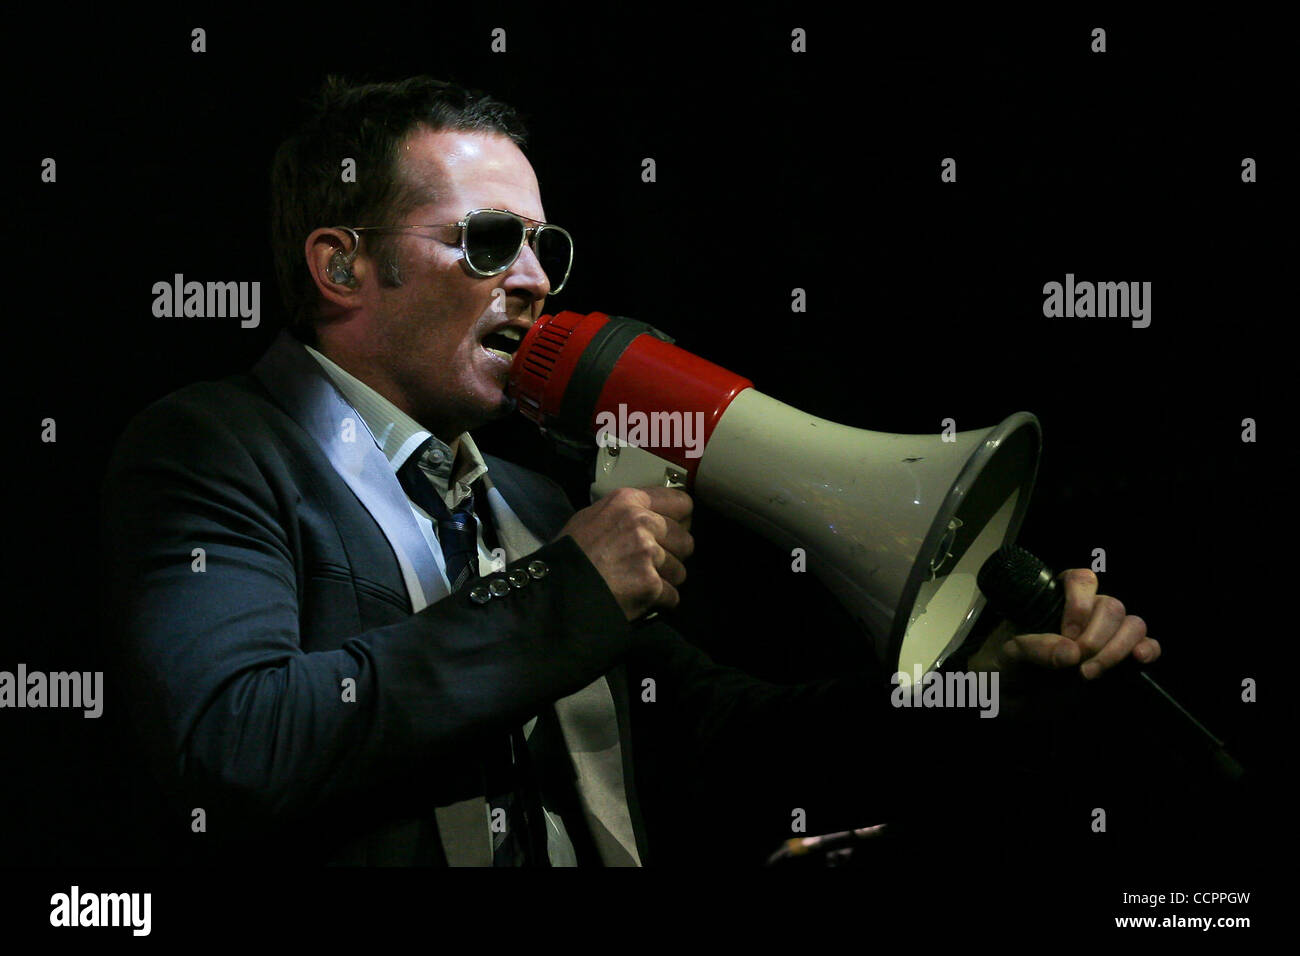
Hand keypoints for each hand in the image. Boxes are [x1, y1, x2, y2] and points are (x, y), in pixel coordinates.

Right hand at [554, 486, 694, 620]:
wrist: (558, 590)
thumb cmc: (570, 555)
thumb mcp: (590, 517)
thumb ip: (624, 511)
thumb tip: (648, 513)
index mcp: (628, 502)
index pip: (682, 503)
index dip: (681, 520)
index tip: (676, 529)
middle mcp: (642, 523)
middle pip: (685, 539)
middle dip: (674, 554)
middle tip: (654, 564)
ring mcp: (649, 554)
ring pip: (681, 570)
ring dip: (666, 580)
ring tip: (640, 583)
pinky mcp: (651, 584)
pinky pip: (672, 595)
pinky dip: (659, 601)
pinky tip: (640, 599)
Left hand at [969, 568, 1160, 682]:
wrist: (1010, 698)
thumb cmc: (1005, 665)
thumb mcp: (1007, 654)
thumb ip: (1034, 648)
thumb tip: (1071, 652)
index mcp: (1056, 599)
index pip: (1080, 580)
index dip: (1080, 604)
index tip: (1068, 633)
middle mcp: (1086, 611)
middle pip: (1111, 606)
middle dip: (1096, 637)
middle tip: (1076, 663)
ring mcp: (1106, 634)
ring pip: (1132, 623)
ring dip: (1116, 648)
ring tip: (1089, 673)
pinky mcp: (1121, 659)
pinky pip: (1147, 645)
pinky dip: (1148, 650)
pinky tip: (1138, 660)